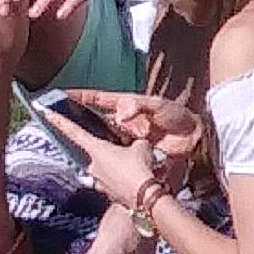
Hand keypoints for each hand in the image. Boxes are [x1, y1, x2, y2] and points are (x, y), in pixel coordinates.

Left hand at [40, 105, 161, 212]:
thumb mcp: (141, 146)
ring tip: (135, 168)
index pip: (73, 132)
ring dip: (116, 167)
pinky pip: (110, 182)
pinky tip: (133, 180)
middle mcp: (92, 166)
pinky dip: (119, 180)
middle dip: (109, 152)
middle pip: (96, 153)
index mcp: (97, 149)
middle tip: (127, 153)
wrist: (146, 198)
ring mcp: (98, 181)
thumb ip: (133, 142)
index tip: (43, 112)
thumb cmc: (139, 169)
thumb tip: (134, 145)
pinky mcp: (107, 193)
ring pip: (104, 169)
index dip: (58, 121)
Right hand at [65, 90, 204, 166]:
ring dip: (90, 138)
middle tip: (59, 120)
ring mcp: (127, 136)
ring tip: (70, 141)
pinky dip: (106, 154)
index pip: (99, 99)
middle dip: (79, 119)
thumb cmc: (177, 115)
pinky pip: (115, 151)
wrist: (194, 137)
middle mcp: (124, 120)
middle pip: (96, 118)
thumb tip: (119, 114)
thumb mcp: (158, 106)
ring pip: (103, 136)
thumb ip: (138, 106)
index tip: (62, 94)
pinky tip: (94, 159)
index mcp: (127, 104)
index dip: (81, 96)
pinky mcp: (134, 151)